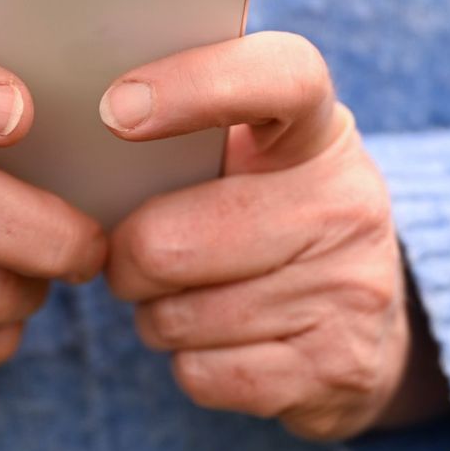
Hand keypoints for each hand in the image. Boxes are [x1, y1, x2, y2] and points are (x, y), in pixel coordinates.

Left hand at [100, 32, 449, 439]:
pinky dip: (191, 365)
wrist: (368, 329)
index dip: (197, 85)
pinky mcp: (339, 366)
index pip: (280, 77)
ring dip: (158, 316)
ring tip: (196, 298)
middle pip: (170, 241)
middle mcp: (347, 201)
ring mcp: (350, 287)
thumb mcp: (257, 160)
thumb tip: (80, 131)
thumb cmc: (269, 222)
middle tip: (140, 257)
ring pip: (177, 317)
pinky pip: (203, 373)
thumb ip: (188, 134)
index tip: (117, 110)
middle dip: (128, 259)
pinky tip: (224, 344)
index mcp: (318, 131)